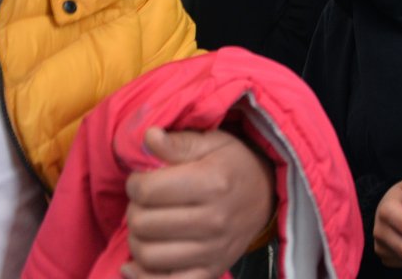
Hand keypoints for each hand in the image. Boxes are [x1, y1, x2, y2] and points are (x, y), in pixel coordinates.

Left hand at [123, 127, 274, 278]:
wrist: (266, 196)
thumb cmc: (234, 165)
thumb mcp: (213, 143)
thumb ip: (179, 142)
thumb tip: (149, 137)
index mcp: (213, 183)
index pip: (148, 191)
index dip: (135, 183)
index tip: (142, 180)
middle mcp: (214, 220)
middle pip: (143, 224)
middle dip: (134, 210)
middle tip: (145, 203)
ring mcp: (214, 249)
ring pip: (148, 255)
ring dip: (137, 240)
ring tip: (147, 226)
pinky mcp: (212, 270)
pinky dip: (144, 277)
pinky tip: (134, 265)